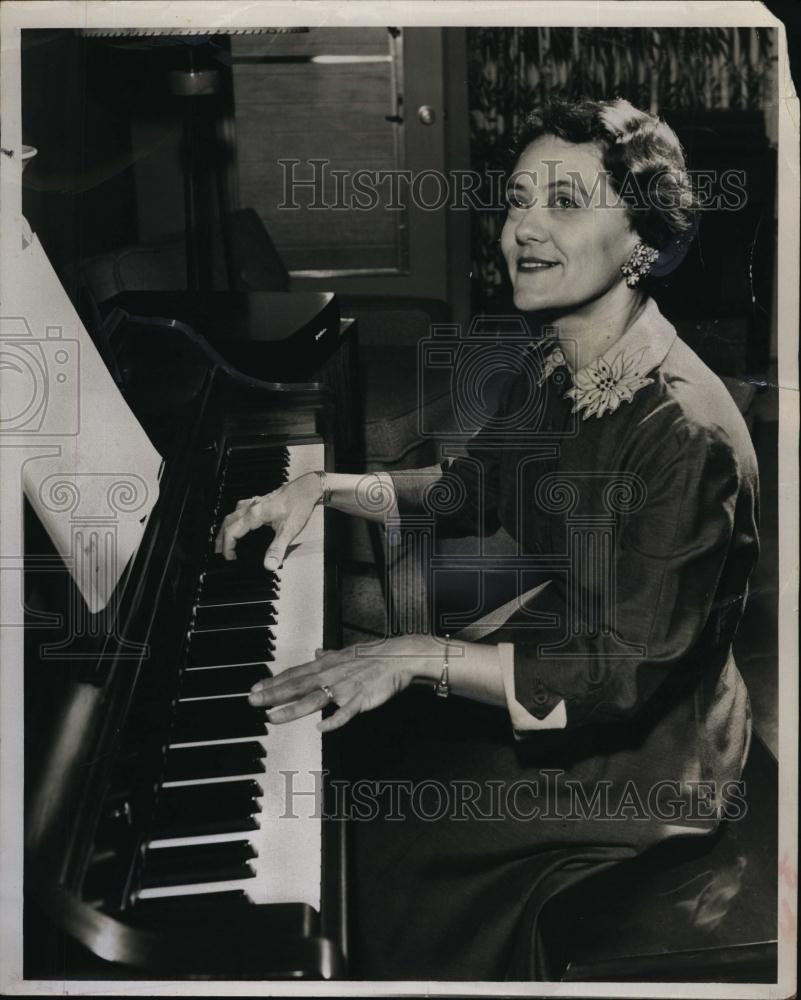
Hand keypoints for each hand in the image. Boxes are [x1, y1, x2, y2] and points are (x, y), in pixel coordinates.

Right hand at [214, 472, 320, 570]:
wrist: (308, 488)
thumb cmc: (299, 505)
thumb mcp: (289, 531)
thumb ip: (278, 549)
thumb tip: (269, 565)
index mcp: (254, 514)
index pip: (231, 532)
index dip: (227, 547)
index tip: (229, 558)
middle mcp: (251, 506)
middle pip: (227, 522)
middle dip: (221, 539)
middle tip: (219, 552)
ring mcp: (255, 502)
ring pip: (232, 515)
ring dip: (226, 528)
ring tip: (224, 540)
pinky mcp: (260, 500)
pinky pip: (240, 510)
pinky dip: (235, 520)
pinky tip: (240, 523)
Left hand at [248, 636, 441, 731]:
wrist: (398, 658)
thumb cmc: (373, 656)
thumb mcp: (346, 652)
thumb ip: (329, 656)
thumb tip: (317, 653)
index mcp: (326, 665)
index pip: (294, 674)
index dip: (273, 681)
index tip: (255, 688)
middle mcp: (330, 675)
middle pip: (297, 686)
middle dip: (273, 694)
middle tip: (252, 701)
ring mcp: (344, 688)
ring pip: (313, 700)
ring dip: (291, 709)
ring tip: (271, 718)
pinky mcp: (359, 699)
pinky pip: (345, 712)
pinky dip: (333, 720)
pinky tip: (321, 728)